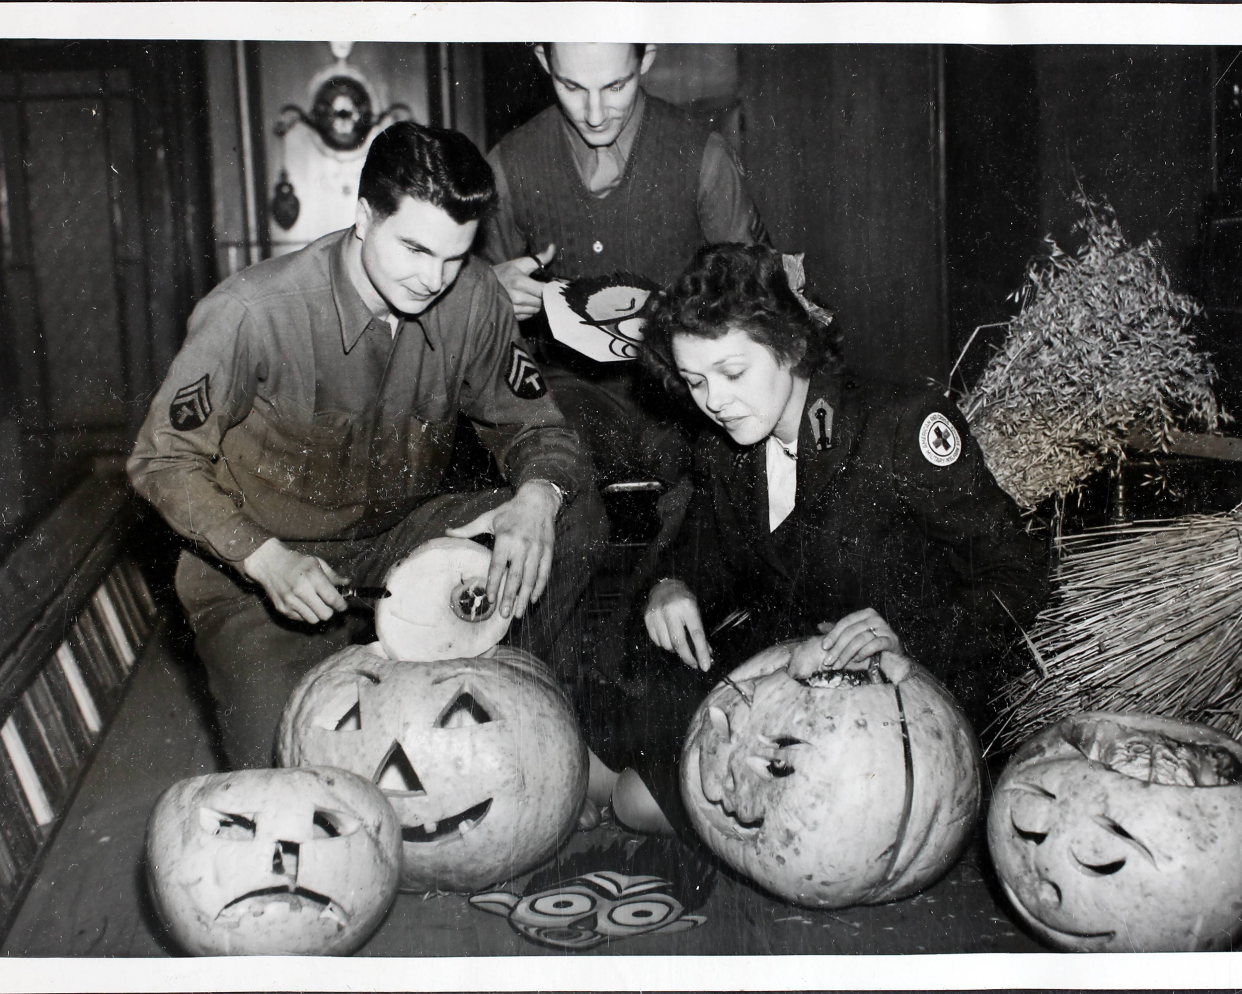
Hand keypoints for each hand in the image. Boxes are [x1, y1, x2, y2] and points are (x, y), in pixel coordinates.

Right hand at [241, 538, 348, 623]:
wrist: (269, 564)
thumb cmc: (296, 562)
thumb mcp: (316, 563)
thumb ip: (333, 576)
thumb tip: (347, 584)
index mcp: (312, 576)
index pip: (332, 599)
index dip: (341, 605)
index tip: (343, 605)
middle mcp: (301, 590)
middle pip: (325, 614)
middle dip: (331, 611)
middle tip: (330, 605)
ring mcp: (290, 601)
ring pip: (314, 620)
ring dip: (319, 614)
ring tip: (317, 604)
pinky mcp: (283, 609)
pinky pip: (302, 619)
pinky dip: (306, 614)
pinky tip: (304, 604)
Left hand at [444, 481, 558, 619]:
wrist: (538, 500)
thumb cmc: (510, 511)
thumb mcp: (488, 517)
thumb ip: (468, 528)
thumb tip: (447, 532)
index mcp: (505, 538)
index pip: (498, 566)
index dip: (494, 583)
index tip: (490, 598)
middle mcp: (522, 545)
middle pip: (515, 576)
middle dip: (510, 597)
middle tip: (504, 614)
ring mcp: (536, 549)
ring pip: (531, 578)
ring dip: (524, 597)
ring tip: (518, 613)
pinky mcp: (547, 551)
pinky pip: (544, 572)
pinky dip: (539, 587)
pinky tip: (533, 599)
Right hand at [493, 243, 555, 318]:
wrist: (483, 285)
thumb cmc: (504, 272)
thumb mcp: (519, 263)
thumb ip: (538, 258)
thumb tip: (553, 247)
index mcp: (519, 282)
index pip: (544, 290)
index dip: (550, 288)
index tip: (551, 284)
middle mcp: (516, 297)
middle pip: (541, 301)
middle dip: (544, 296)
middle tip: (541, 289)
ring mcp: (513, 308)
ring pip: (536, 310)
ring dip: (537, 304)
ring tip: (532, 295)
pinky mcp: (512, 316)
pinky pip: (528, 315)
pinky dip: (530, 310)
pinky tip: (526, 302)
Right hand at [644, 579, 711, 671]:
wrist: (664, 587)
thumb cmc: (684, 601)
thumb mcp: (696, 611)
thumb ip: (699, 632)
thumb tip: (706, 655)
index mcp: (687, 607)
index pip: (696, 634)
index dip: (701, 652)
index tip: (705, 666)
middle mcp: (671, 610)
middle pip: (679, 642)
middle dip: (688, 657)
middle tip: (694, 664)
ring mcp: (657, 614)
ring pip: (667, 645)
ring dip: (675, 649)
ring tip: (680, 643)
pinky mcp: (647, 619)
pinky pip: (657, 641)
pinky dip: (665, 644)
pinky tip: (668, 636)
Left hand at [786, 608, 905, 679]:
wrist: (894, 655)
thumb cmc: (871, 644)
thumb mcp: (854, 635)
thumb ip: (839, 630)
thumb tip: (819, 626)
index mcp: (865, 613)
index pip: (845, 622)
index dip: (833, 635)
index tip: (824, 647)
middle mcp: (875, 617)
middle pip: (851, 632)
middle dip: (837, 648)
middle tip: (828, 662)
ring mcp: (885, 628)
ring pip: (860, 639)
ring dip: (847, 654)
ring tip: (838, 665)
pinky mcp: (892, 640)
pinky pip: (874, 645)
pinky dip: (863, 653)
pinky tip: (856, 660)